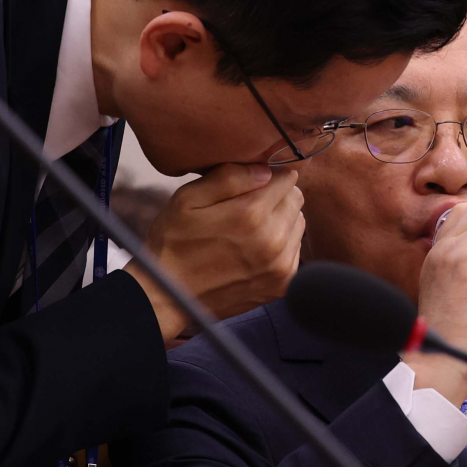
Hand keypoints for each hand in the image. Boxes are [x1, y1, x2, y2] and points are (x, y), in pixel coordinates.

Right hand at [125, 164, 304, 341]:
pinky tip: (254, 249)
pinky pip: (296, 250)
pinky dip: (281, 245)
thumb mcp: (188, 199)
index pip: (286, 179)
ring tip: (249, 230)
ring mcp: (280, 266)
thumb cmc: (174, 242)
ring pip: (298, 224)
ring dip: (281, 221)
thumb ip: (229, 177)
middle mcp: (272, 240)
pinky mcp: (282, 284)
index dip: (268, 176)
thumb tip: (266, 170)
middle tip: (247, 207)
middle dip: (276, 197)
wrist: (168, 297)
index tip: (250, 184)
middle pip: (296, 200)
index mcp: (250, 215)